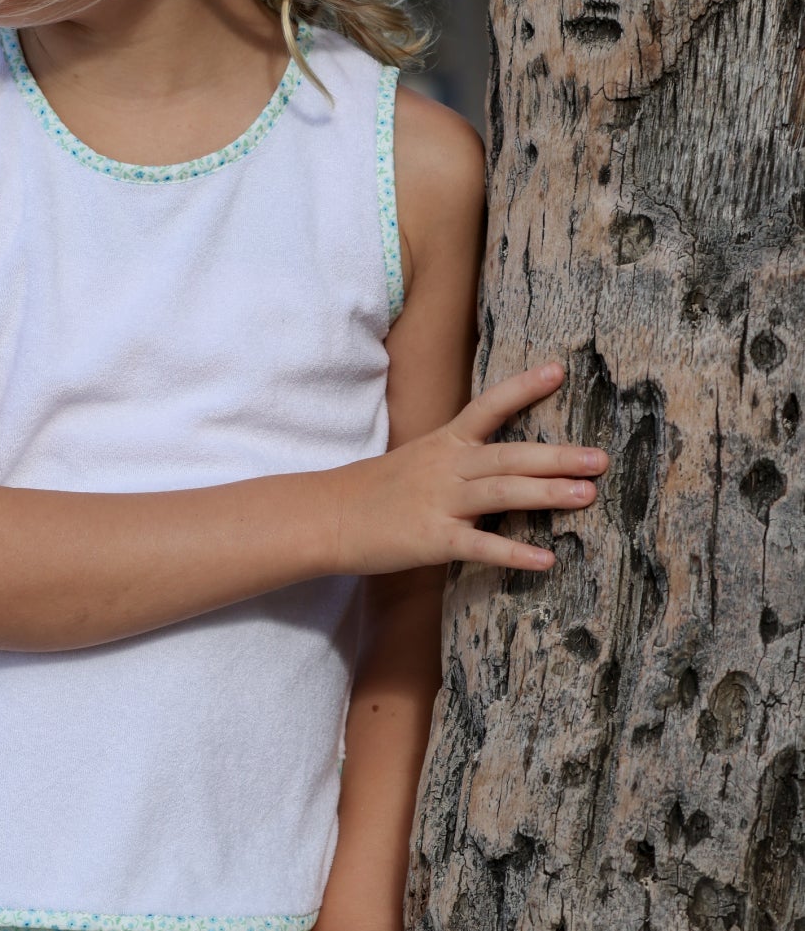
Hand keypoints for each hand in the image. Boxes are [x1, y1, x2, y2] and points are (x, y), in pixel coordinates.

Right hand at [333, 362, 603, 574]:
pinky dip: (513, 554)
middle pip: (508, 455)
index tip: (558, 370)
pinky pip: (479, 546)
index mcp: (444, 443)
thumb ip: (460, 461)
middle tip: (601, 458)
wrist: (329, 515)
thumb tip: (505, 465)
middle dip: (557, 456)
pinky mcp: (432, 538)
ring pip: (501, 493)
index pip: (487, 407)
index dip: (523, 389)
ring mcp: (440, 502)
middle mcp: (446, 467)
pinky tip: (546, 560)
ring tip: (587, 495)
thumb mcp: (417, 460)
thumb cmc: (376, 490)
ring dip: (546, 493)